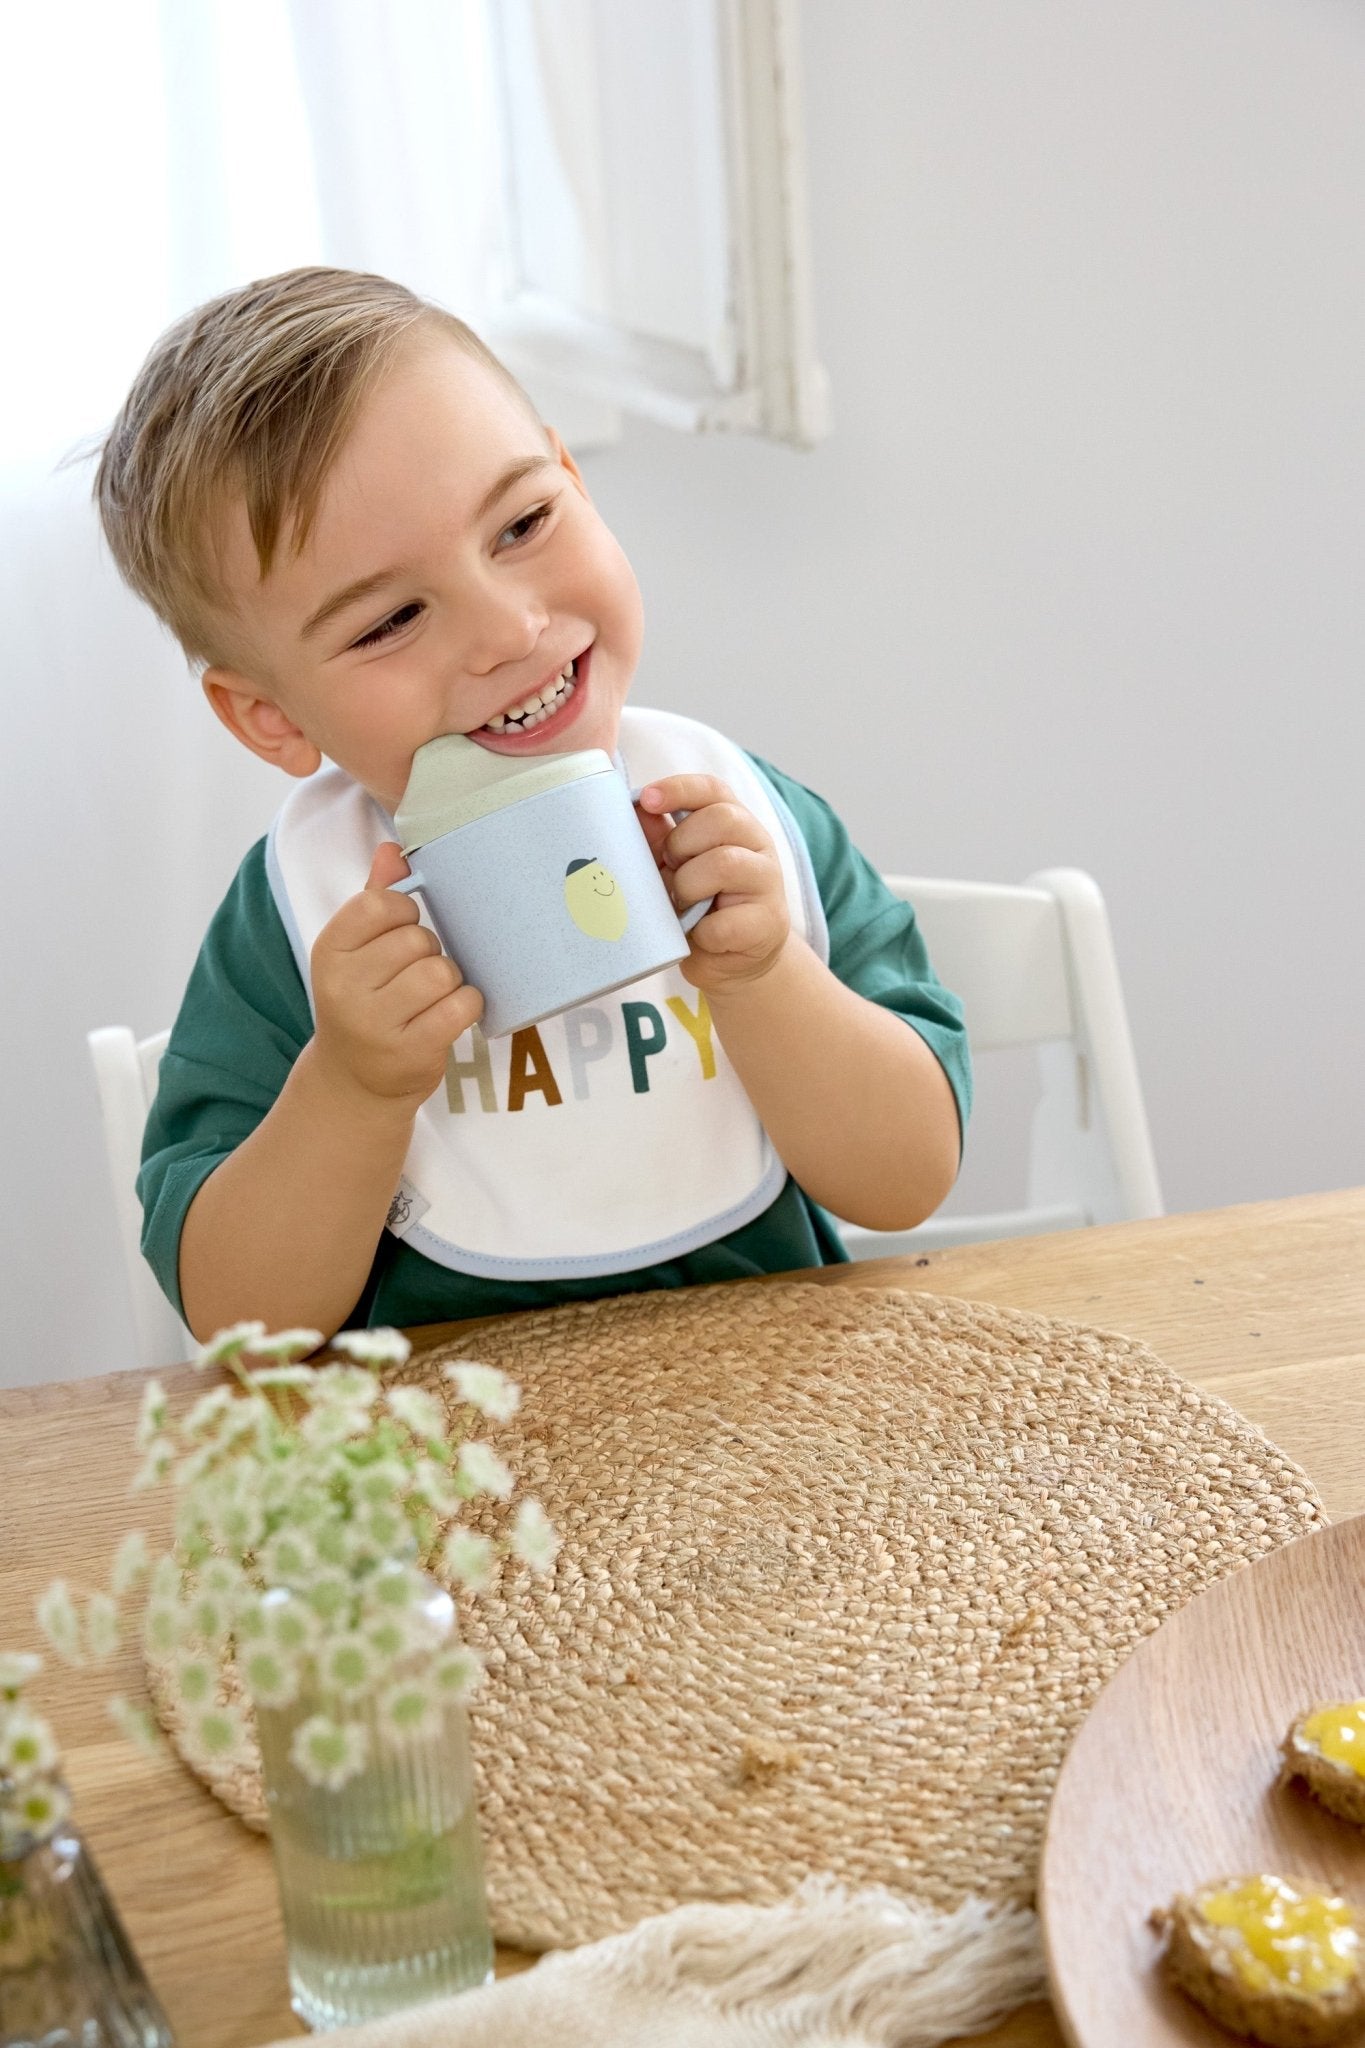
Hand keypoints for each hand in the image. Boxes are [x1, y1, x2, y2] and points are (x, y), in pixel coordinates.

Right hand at [309, 842, 482, 1109]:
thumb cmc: (365, 1001)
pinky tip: (450, 1013)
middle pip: (417, 939)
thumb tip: (393, 848)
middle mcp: (344, 988)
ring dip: (450, 980)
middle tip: (418, 973)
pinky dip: (466, 1005)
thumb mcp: (357, 951)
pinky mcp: (409, 1053)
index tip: (402, 932)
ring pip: (441, 972)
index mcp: (329, 952)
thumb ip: (376, 898)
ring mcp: (375, 1024)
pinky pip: (460, 1006)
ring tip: (433, 996)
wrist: (355, 1080)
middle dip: (431, 951)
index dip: (404, 913)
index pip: (378, 904)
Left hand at [636, 776, 789, 992]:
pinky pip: (722, 921)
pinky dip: (700, 931)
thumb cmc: (700, 908)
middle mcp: (758, 845)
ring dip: (689, 886)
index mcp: (735, 824)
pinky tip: (699, 934)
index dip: (679, 788)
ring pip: (724, 863)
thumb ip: (658, 838)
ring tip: (683, 905)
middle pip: (722, 819)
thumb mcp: (675, 868)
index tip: (645, 798)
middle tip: (670, 870)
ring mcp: (767, 882)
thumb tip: (634, 808)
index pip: (713, 790)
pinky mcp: (767, 923)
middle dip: (682, 844)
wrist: (733, 962)